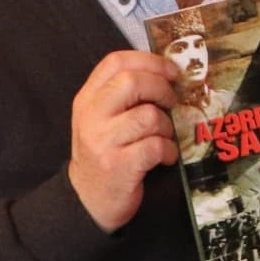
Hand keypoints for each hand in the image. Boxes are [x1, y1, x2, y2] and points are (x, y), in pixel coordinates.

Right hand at [68, 50, 179, 232]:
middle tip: (171, 102)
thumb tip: (167, 73)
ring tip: (164, 137)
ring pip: (149, 116)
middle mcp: (91, 116)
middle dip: (162, 89)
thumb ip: (123, 94)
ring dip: (167, 126)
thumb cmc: (104, 153)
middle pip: (133, 82)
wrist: (88, 199)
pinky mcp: (119, 165)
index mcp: (88, 98)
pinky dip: (169, 151)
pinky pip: (156, 146)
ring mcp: (103, 141)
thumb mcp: (102, 118)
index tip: (171, 71)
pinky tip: (165, 157)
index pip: (116, 62)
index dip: (149, 61)